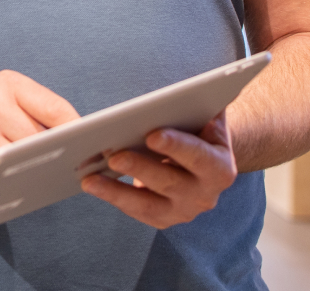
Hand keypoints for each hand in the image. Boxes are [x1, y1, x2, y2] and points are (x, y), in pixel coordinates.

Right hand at [0, 70, 79, 180]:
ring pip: (17, 162)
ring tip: (44, 178)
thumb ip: (34, 108)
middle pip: (38, 140)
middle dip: (53, 156)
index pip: (54, 108)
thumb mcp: (2, 89)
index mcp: (8, 84)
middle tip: (71, 168)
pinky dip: (4, 183)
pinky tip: (13, 185)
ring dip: (30, 172)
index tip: (89, 145)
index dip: (77, 130)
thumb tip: (75, 137)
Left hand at [80, 112, 237, 227]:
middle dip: (139, 168)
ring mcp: (183, 211)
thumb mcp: (207, 116)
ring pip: (148, 205)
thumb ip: (202, 104)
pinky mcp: (162, 219)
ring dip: (117, 191)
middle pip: (169, 182)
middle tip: (112, 154)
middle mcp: (205, 196)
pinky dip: (113, 197)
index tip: (151, 135)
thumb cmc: (199, 130)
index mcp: (220, 168)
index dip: (176, 146)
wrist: (204, 161)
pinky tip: (92, 184)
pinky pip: (135, 211)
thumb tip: (191, 91)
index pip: (199, 157)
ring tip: (89, 178)